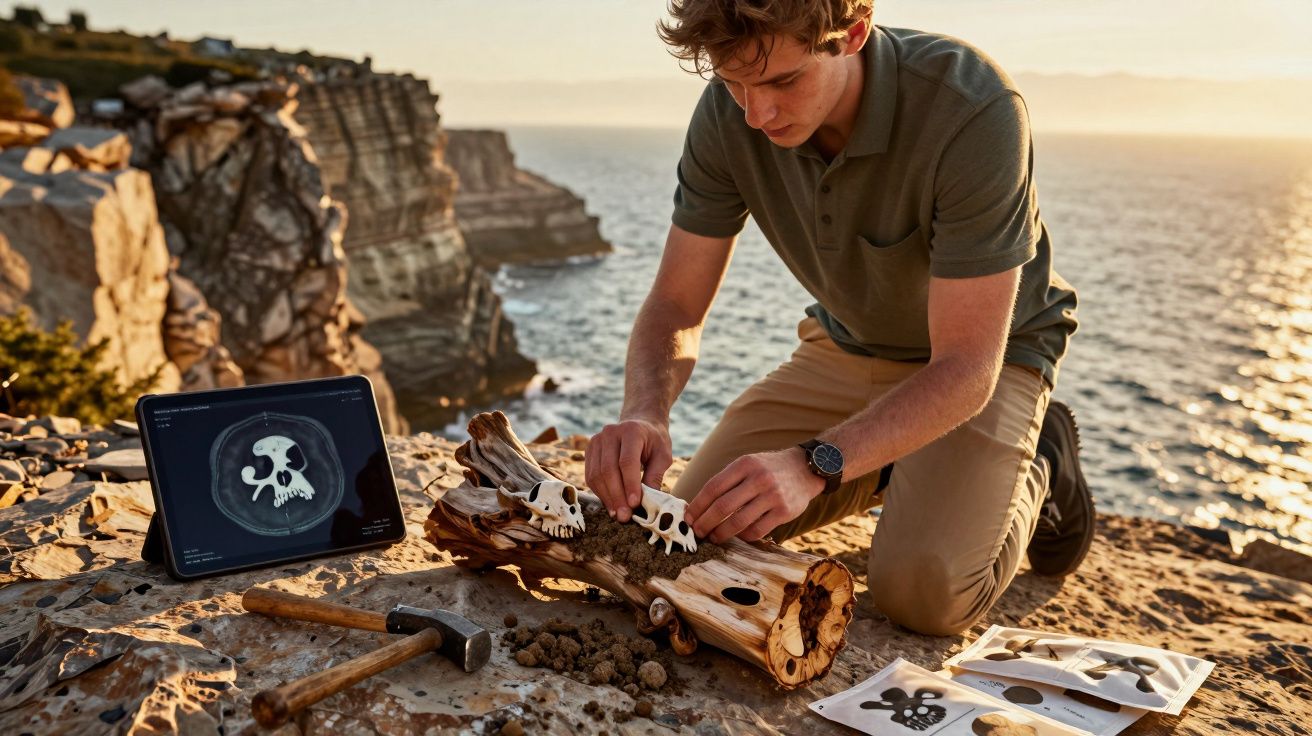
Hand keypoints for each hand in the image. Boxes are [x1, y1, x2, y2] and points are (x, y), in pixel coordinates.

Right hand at [584, 417, 672, 521]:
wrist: (640, 423)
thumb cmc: (654, 441)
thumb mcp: (663, 455)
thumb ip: (656, 476)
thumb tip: (649, 503)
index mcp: (631, 431)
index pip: (627, 461)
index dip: (629, 485)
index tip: (634, 504)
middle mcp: (610, 433)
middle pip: (608, 469)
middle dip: (617, 496)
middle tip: (625, 516)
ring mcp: (596, 440)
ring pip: (596, 475)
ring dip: (606, 497)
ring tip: (617, 514)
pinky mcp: (589, 450)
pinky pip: (590, 476)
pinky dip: (600, 492)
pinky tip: (610, 504)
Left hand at [684, 447, 824, 542]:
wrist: (805, 468)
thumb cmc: (768, 469)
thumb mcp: (748, 464)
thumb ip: (727, 481)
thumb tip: (699, 505)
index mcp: (744, 465)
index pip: (713, 487)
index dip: (697, 505)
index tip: (688, 517)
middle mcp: (758, 479)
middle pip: (722, 507)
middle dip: (705, 523)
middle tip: (697, 532)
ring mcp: (773, 496)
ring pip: (738, 522)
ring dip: (721, 533)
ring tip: (713, 537)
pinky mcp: (784, 512)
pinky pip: (757, 530)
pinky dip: (743, 536)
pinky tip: (738, 536)